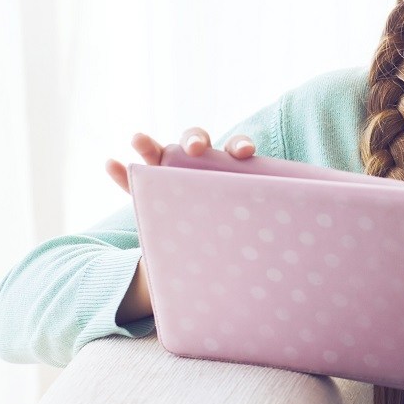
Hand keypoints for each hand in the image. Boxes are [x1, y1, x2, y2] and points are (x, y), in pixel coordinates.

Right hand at [107, 127, 256, 325]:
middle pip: (197, 144)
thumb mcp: (245, 239)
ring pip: (160, 155)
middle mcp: (200, 168)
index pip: (236, 150)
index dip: (239, 146)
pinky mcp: (148, 196)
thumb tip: (293, 260)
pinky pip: (132, 183)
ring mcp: (171, 178)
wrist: (205, 265)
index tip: (244, 153)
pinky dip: (120, 174)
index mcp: (231, 173)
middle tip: (195, 149)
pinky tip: (110, 163)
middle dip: (195, 139)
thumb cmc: (234, 244)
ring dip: (148, 145)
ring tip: (138, 139)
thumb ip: (257, 237)